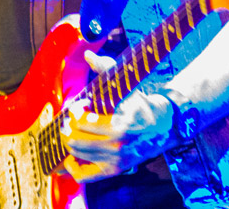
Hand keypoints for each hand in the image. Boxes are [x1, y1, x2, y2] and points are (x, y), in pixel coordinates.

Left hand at [61, 51, 174, 182]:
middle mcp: (117, 145)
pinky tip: (71, 156)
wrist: (161, 126)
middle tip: (70, 118)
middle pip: (76, 138)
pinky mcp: (114, 170)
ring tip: (71, 131)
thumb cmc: (138, 103)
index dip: (75, 110)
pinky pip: (85, 175)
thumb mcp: (125, 85)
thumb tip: (88, 53)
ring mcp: (115, 160)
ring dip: (69, 141)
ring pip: (77, 154)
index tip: (80, 104)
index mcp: (119, 124)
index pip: (82, 121)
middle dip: (68, 126)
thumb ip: (105, 68)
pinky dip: (73, 167)